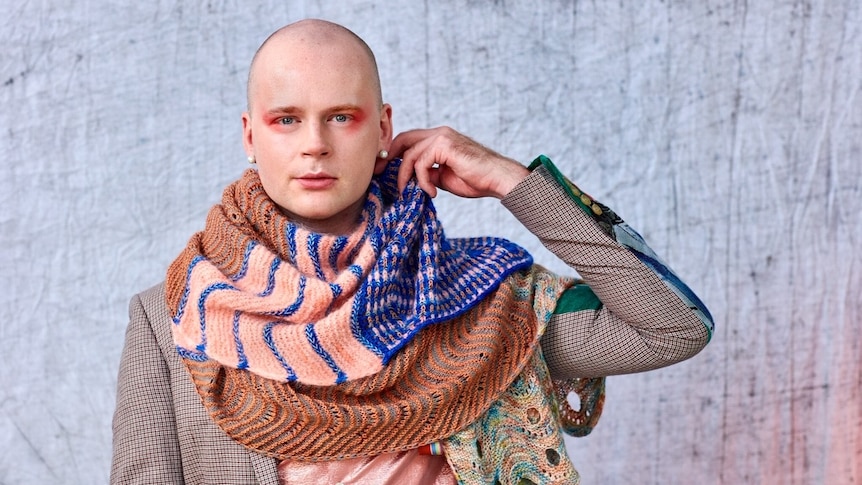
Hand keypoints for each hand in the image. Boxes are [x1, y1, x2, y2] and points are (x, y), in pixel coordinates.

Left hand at [387, 126, 529, 198]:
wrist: (497, 179)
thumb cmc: (476, 180)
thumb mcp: (444, 177)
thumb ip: (427, 173)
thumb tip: (410, 180)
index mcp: (439, 138)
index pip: (408, 140)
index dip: (393, 153)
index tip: (381, 168)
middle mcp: (439, 133)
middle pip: (404, 140)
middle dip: (388, 157)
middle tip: (379, 174)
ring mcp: (442, 136)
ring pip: (410, 154)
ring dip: (406, 176)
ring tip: (411, 192)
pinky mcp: (445, 145)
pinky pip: (421, 163)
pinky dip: (422, 181)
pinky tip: (432, 192)